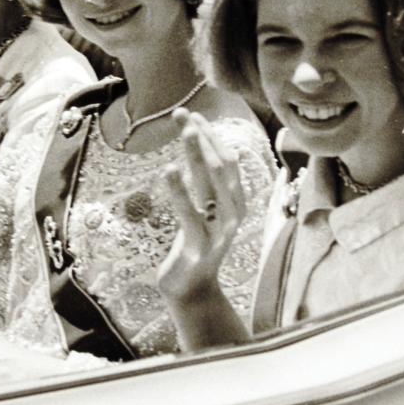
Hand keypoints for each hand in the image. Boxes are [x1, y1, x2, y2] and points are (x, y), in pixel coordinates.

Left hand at [157, 110, 246, 305]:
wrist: (192, 289)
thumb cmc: (195, 243)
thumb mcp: (202, 208)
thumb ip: (204, 181)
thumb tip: (208, 144)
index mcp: (235, 202)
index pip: (226, 161)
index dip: (211, 136)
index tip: (193, 115)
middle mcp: (233, 213)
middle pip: (221, 167)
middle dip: (204, 138)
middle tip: (186, 115)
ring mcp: (220, 231)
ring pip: (211, 185)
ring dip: (197, 155)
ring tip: (185, 132)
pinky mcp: (200, 248)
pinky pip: (190, 214)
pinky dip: (179, 191)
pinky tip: (168, 170)